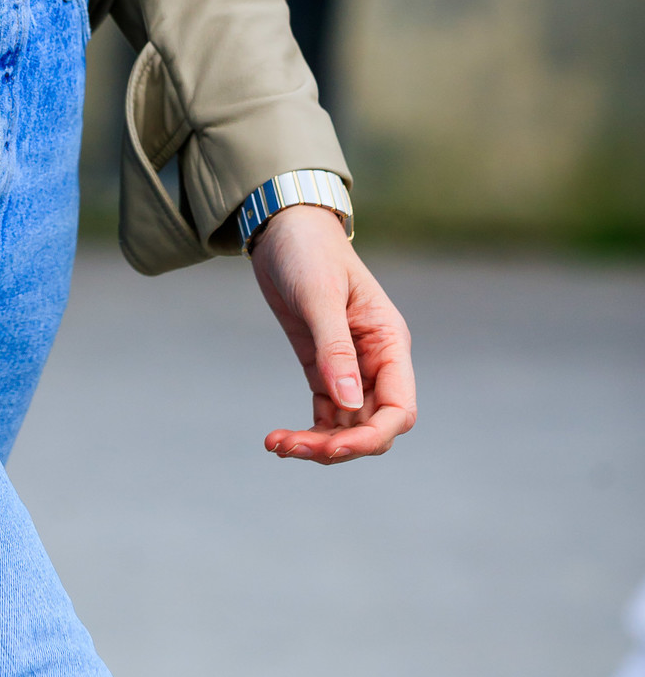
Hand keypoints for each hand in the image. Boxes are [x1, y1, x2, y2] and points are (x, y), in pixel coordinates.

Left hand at [250, 206, 415, 464]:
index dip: (373, 436)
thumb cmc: (309, 251)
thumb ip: (335, 349)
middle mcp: (375, 362)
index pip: (399, 410)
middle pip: (373, 426)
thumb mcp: (320, 297)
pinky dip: (306, 432)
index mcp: (389, 343)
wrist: (283, 228)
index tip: (334, 448)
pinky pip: (324, 415)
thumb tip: (350, 404)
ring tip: (277, 444)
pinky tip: (277, 439)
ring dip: (318, 444)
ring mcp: (349, 368)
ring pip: (347, 426)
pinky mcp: (322, 368)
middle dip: (339, 446)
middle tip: (292, 447)